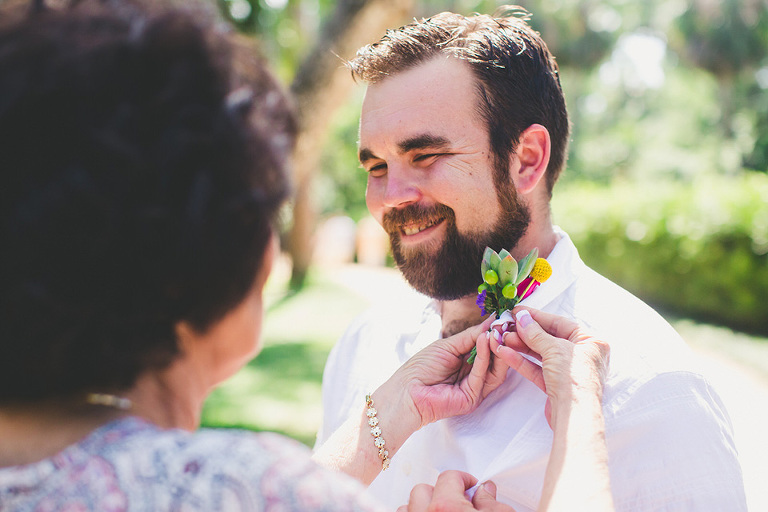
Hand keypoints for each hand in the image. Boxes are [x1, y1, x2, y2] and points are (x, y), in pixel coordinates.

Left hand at [384, 314, 508, 430]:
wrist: (406, 391)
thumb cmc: (422, 367)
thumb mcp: (449, 345)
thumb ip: (471, 335)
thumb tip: (491, 321)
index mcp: (469, 365)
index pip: (489, 350)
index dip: (496, 335)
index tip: (503, 319)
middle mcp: (475, 378)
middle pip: (496, 361)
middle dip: (500, 342)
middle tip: (505, 324)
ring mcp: (475, 390)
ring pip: (495, 370)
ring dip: (496, 349)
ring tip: (496, 331)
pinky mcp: (472, 398)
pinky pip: (482, 376)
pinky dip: (484, 357)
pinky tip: (484, 340)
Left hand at [398, 471, 515, 511]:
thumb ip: (491, 502)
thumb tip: (484, 491)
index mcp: (446, 508)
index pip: (450, 477)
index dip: (464, 480)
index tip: (472, 487)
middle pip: (423, 489)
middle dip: (441, 492)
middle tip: (458, 501)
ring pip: (408, 506)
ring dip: (423, 506)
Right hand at [491, 308, 609, 427]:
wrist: (574, 416)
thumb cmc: (574, 379)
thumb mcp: (554, 349)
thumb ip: (536, 333)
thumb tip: (522, 317)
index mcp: (590, 342)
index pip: (560, 323)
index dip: (537, 317)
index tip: (517, 312)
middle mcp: (582, 355)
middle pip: (549, 338)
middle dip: (525, 333)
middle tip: (506, 326)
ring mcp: (568, 371)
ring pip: (541, 354)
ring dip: (520, 346)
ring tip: (501, 339)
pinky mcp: (556, 385)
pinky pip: (537, 368)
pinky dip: (522, 361)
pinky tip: (505, 353)